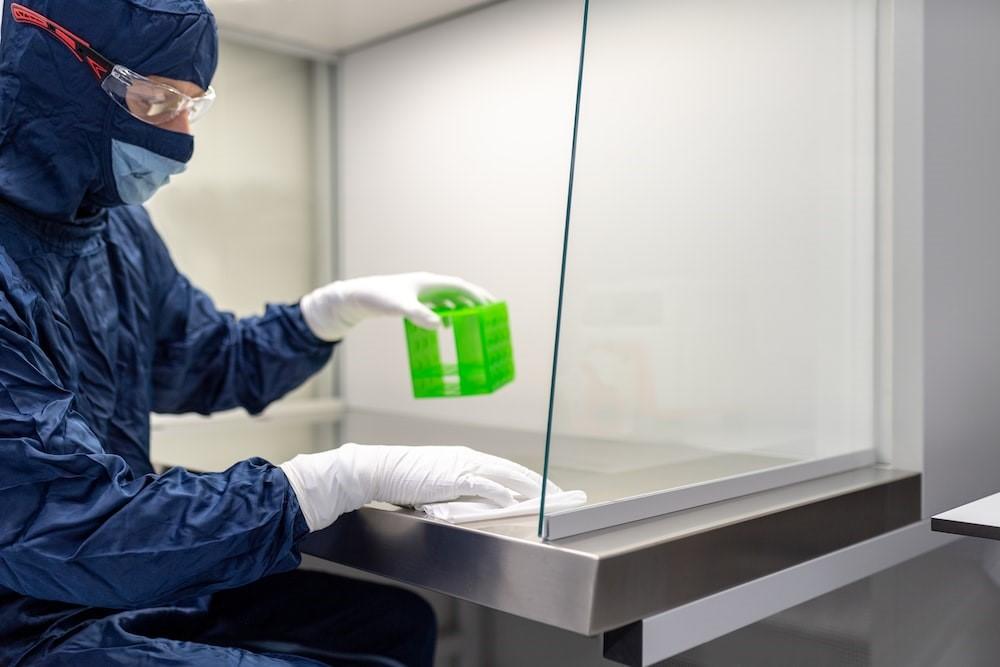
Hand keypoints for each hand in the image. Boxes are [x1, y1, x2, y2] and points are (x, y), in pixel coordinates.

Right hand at [279, 444, 555, 531]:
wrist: (378, 469)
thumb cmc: (403, 479)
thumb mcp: (436, 485)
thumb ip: (459, 492)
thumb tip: (478, 506)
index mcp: (465, 458)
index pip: (505, 468)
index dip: (528, 477)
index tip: (546, 487)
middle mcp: (469, 457)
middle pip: (513, 469)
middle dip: (539, 482)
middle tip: (559, 493)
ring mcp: (462, 465)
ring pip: (505, 474)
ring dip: (529, 487)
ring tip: (548, 498)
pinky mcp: (452, 476)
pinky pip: (483, 485)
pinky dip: (501, 492)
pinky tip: (514, 501)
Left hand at [300, 272, 496, 341]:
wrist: (357, 297)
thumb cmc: (379, 298)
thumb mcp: (401, 308)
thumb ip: (420, 315)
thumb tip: (440, 326)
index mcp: (429, 282)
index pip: (460, 286)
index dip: (477, 295)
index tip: (491, 305)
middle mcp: (427, 285)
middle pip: (457, 291)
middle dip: (474, 300)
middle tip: (490, 312)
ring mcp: (420, 292)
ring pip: (448, 298)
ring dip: (461, 308)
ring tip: (472, 321)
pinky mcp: (412, 300)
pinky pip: (436, 305)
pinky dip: (446, 313)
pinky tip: (444, 326)